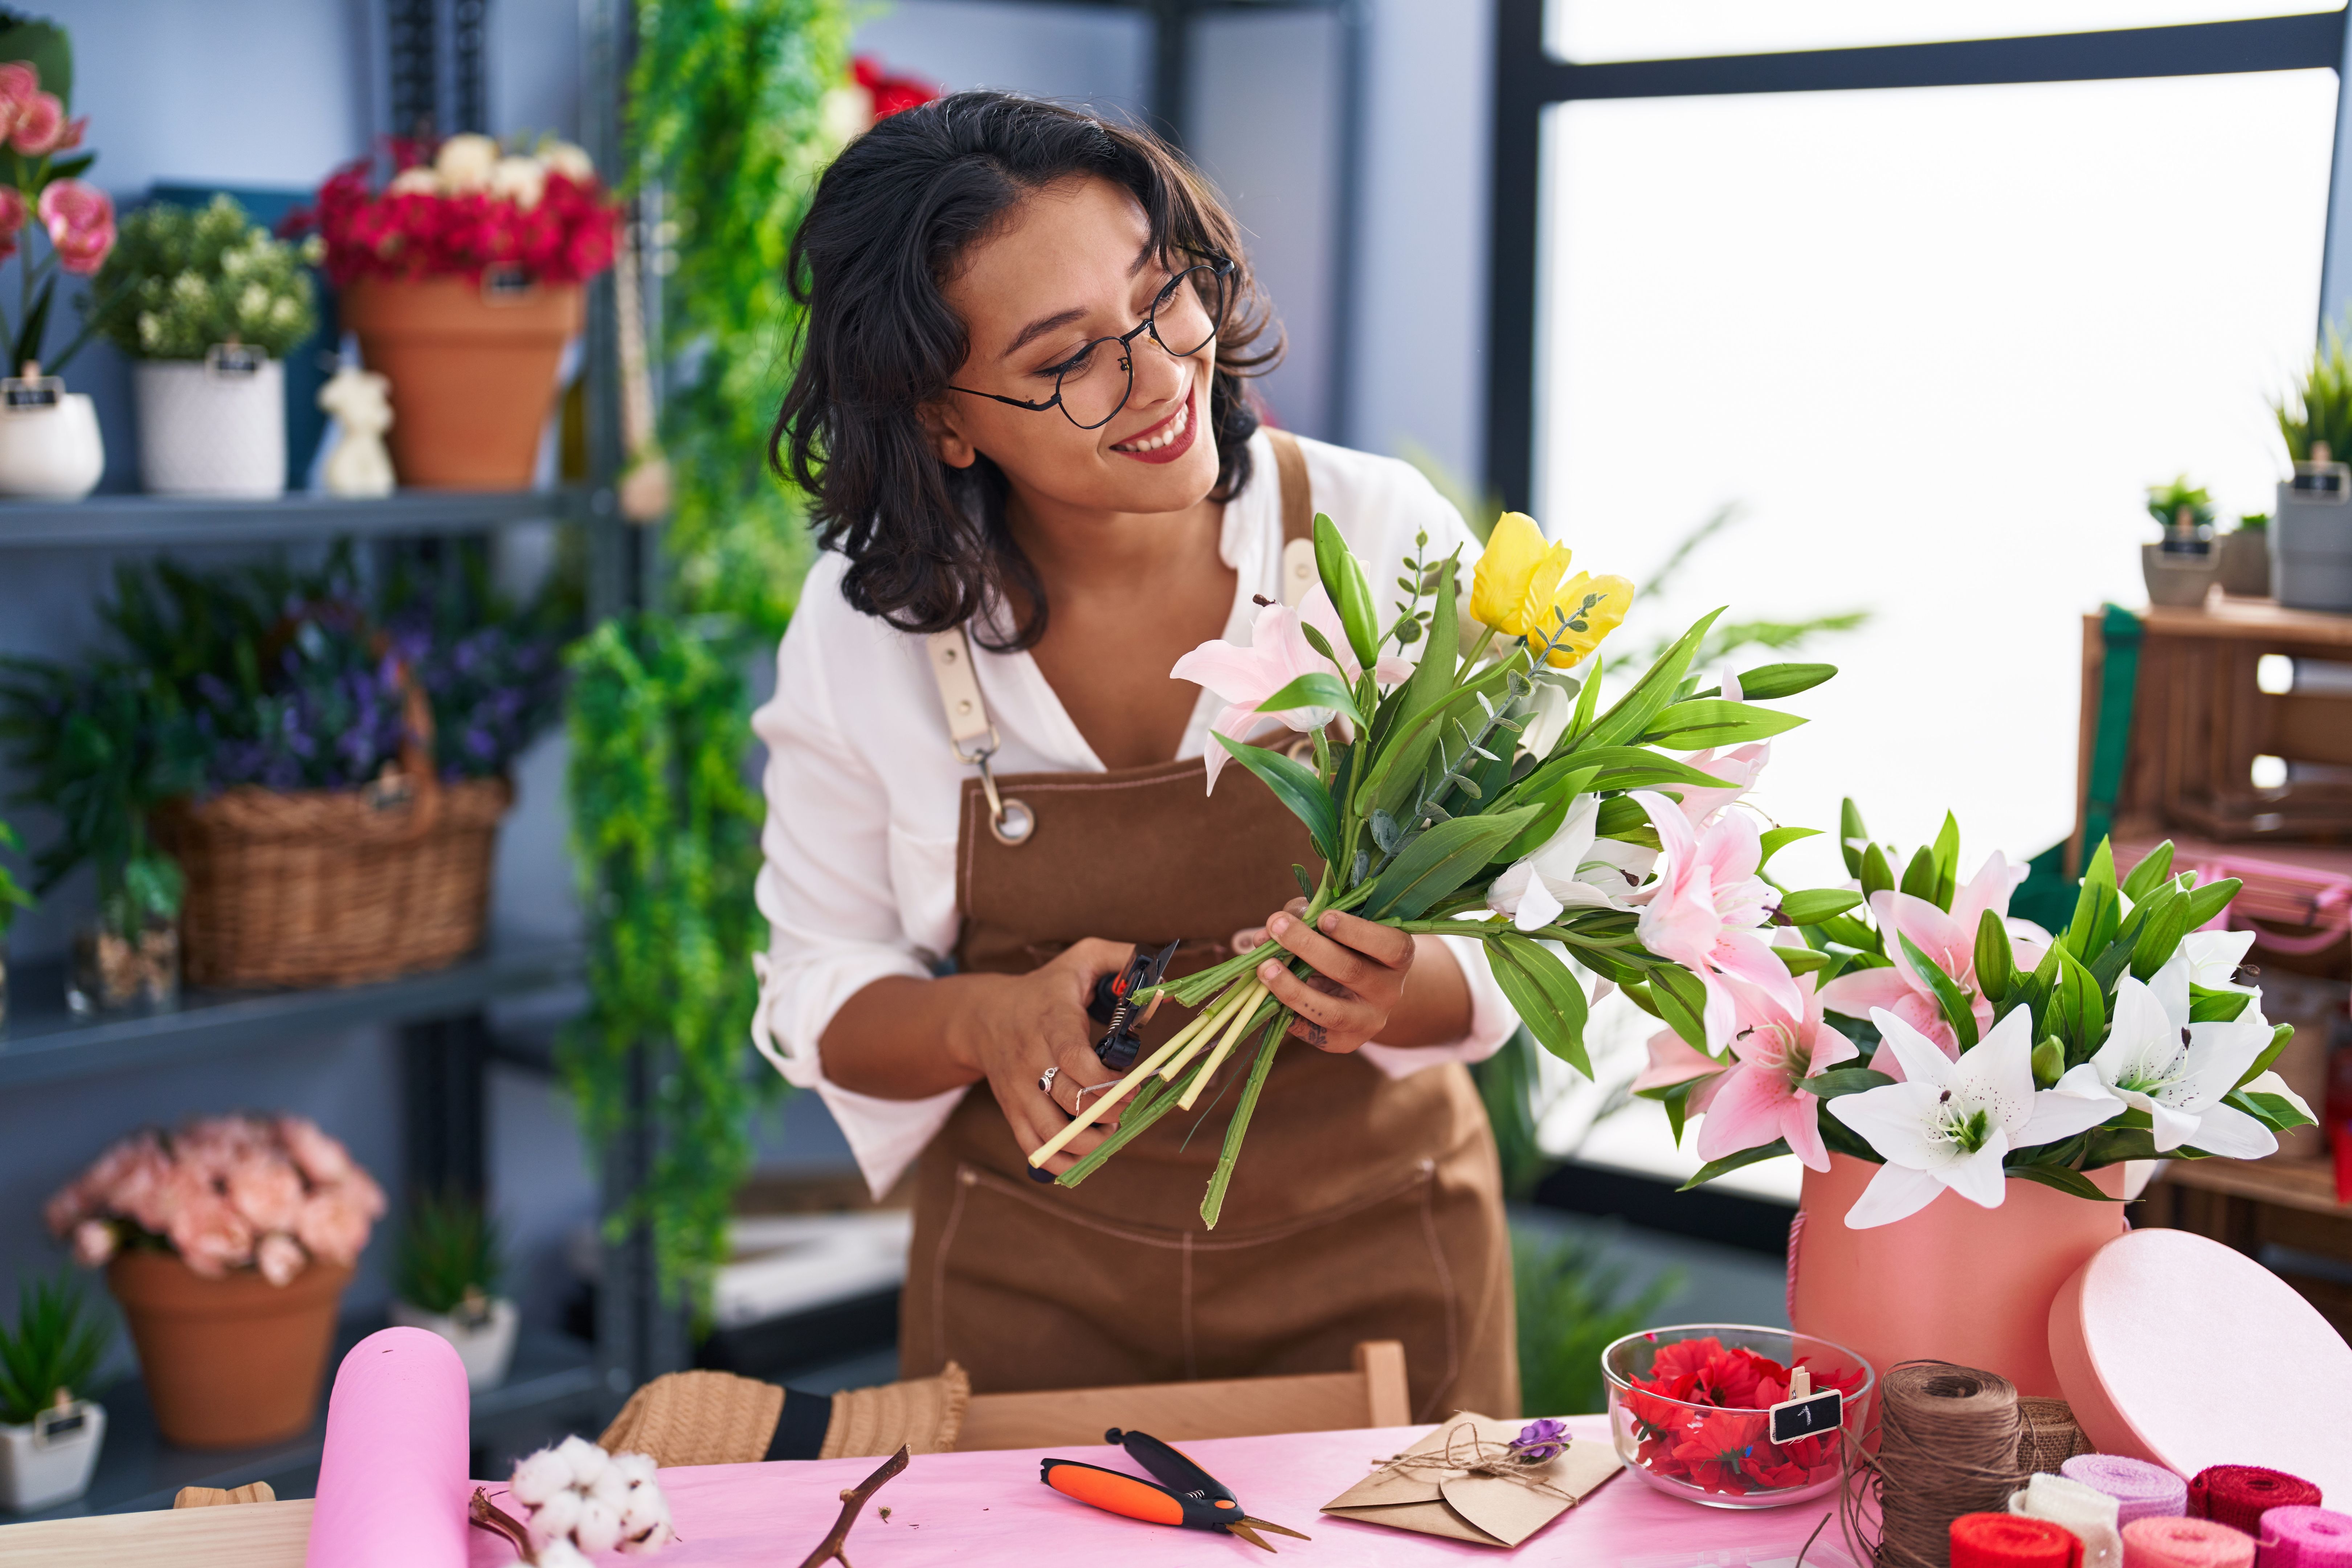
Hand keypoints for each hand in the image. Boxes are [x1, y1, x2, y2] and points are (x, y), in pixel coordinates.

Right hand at [945, 938, 1136, 1174]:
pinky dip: (1062, 1162)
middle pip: (1070, 1101)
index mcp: (1051, 1021)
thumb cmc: (1046, 988)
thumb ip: (1122, 958)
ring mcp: (1019, 1090)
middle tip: (1128, 1105)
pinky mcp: (1013, 1111)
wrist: (983, 1017)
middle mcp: (1031, 1059)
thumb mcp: (1082, 958)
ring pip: (1053, 1133)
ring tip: (1110, 1128)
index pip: (1073, 1058)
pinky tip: (1085, 1152)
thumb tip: (1162, 979)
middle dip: (1110, 1112)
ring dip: (1090, 1142)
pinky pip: (1034, 1150)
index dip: (1106, 1080)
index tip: (1131, 1082)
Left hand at [1230, 899, 1416, 1053]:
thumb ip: (1307, 918)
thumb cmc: (1347, 947)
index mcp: (1398, 957)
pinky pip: (1310, 1029)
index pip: (1390, 946)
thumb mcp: (1338, 926)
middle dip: (1308, 946)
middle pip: (1351, 971)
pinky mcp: (1343, 1042)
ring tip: (1264, 967)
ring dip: (1292, 988)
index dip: (1356, 931)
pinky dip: (1285, 1010)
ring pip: (1331, 1011)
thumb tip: (1267, 932)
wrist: (1363, 996)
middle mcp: (1389, 992)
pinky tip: (1266, 992)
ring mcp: (1367, 1021)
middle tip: (1276, 925)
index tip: (1323, 917)